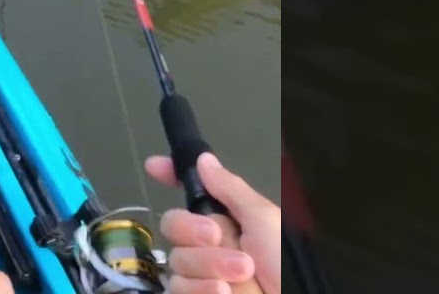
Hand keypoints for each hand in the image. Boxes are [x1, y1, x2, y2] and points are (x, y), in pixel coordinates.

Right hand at [146, 152, 280, 293]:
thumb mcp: (264, 220)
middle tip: (216, 236)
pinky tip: (222, 292)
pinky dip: (200, 290)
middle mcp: (210, 245)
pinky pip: (177, 288)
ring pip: (177, 259)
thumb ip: (230, 189)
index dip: (171, 176)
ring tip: (242, 273)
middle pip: (174, 224)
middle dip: (192, 229)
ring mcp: (200, 275)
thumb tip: (203, 158)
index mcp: (227, 220)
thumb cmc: (284, 263)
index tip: (154, 165)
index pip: (192, 193)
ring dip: (210, 265)